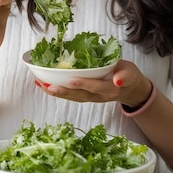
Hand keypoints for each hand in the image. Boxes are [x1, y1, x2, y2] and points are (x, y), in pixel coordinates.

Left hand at [34, 59, 151, 105]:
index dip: (84, 84)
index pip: (96, 87)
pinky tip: (45, 86)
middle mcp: (99, 97)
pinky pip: (70, 96)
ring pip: (72, 97)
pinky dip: (57, 92)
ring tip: (41, 85)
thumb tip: (117, 79)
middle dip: (63, 92)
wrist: (130, 89)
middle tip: (48, 86)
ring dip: (56, 93)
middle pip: (79, 96)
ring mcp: (91, 98)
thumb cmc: (129, 76)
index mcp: (110, 90)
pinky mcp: (85, 96)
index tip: (71, 80)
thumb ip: (125, 76)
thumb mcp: (131, 73)